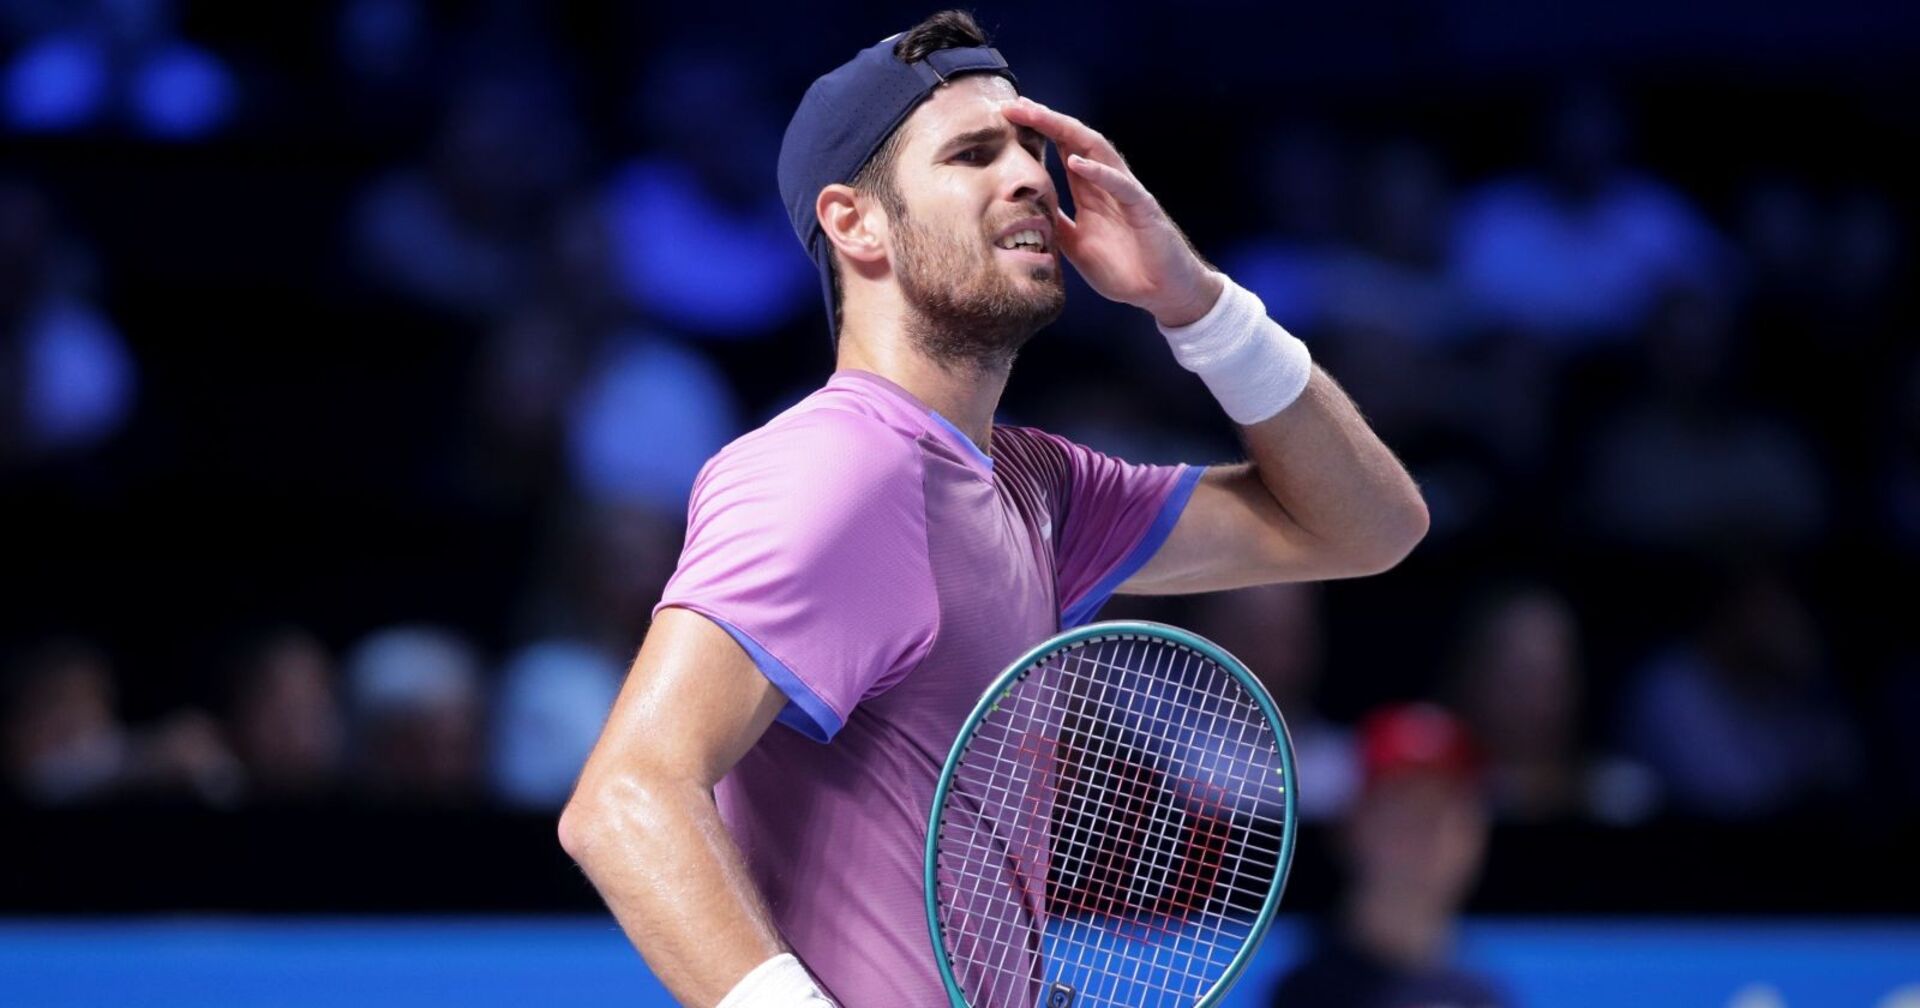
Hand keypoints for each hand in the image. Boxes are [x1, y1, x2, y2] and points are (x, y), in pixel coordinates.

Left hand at [1001, 96, 1222, 326]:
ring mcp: (1126, 192)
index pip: (1063, 150)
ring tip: (1040, 117)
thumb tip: (1025, 213)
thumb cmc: (1125, 268)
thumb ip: (1057, 225)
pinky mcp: (1143, 208)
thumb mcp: (1076, 246)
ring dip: (1068, 132)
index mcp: (1091, 191)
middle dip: (1046, 120)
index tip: (1008, 117)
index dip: (1038, 132)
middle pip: (1076, 140)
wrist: (1162, 291)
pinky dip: (1098, 172)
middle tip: (1016, 106)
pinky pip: (1121, 185)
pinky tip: (1075, 162)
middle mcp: (1108, 183)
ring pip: (1098, 151)